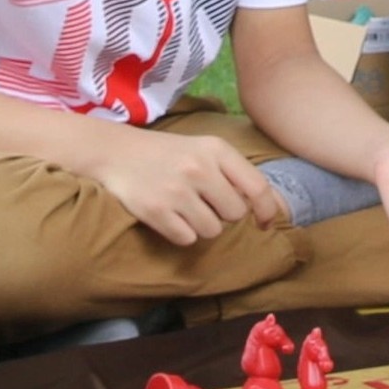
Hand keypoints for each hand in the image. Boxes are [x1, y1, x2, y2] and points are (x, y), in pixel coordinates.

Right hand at [87, 126, 288, 249]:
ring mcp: (176, 190)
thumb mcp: (205, 150)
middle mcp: (199, 168)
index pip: (257, 187)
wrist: (116, 152)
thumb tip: (272, 208)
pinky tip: (169, 215)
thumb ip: (236, 174)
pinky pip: (187, 239)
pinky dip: (181, 232)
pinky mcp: (156, 210)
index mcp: (216, 149)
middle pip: (235, 214)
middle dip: (223, 214)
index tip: (264, 223)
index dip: (266, 211)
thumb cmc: (169, 154)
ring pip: (212, 230)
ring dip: (201, 225)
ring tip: (184, 206)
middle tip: (203, 201)